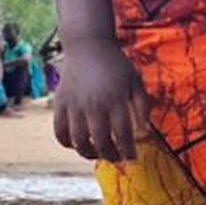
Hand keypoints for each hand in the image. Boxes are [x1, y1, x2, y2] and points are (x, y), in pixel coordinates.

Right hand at [53, 41, 148, 162]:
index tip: (132, 158)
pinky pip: (60, 132)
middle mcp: (94, 105)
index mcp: (115, 100)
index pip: (123, 135)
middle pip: (101, 142)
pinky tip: (77, 143)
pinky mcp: (60, 103)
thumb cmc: (115, 65)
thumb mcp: (135, 82)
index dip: (128, 151)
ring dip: (89, 152)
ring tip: (97, 152)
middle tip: (116, 158)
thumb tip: (145, 132)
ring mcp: (75, 105)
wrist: (88, 46)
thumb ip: (142, 106)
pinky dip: (67, 143)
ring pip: (79, 141)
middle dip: (111, 155)